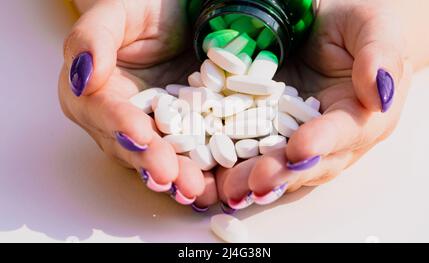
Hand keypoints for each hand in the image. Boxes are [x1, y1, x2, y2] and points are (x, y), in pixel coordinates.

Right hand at [59, 0, 217, 207]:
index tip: (141, 134)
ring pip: (158, 157)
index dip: (121, 124)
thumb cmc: (140, 8)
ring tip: (191, 189)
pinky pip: (188, 155)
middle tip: (169, 176)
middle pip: (131, 145)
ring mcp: (152, 129)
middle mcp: (118, 119)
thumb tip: (82, 76)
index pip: (104, 111)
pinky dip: (199, 171)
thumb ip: (92, 40)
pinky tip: (210, 184)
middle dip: (150, 162)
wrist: (174, 13)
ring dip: (175, 176)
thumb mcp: (114, 14)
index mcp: (93, 93)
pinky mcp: (181, 133)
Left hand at [216, 0, 412, 211]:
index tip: (300, 148)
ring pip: (281, 166)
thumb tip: (380, 93)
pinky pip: (254, 153)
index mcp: (364, 114)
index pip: (346, 131)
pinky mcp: (270, 132)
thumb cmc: (355, 21)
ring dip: (256, 181)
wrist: (324, 22)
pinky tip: (216, 178)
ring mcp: (299, 138)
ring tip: (231, 191)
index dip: (324, 142)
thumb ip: (379, 54)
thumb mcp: (373, 25)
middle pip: (311, 162)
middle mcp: (333, 137)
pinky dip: (236, 168)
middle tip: (257, 182)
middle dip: (283, 174)